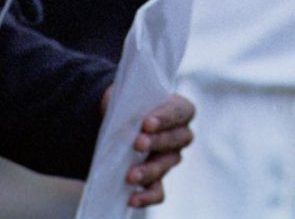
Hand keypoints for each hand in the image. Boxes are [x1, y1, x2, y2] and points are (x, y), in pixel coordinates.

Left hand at [119, 92, 195, 208]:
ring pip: (166, 165)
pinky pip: (157, 192)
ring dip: (148, 170)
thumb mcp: (126, 98)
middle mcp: (180, 135)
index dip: (166, 118)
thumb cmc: (127, 105)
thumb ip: (129, 103)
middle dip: (157, 142)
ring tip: (130, 174)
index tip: (147, 123)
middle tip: (138, 143)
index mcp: (178, 109)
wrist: (114, 121)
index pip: (181, 111)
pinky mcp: (156, 179)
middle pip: (178, 139)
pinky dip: (146, 197)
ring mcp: (169, 159)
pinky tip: (131, 197)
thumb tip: (125, 119)